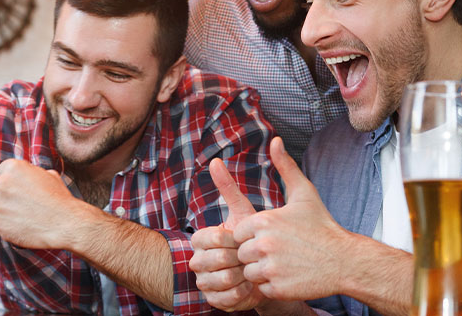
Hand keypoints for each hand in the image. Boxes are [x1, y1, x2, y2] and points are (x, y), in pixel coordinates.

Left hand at [0, 159, 87, 249]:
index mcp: (13, 167)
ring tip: (27, 216)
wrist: (65, 223)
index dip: (13, 180)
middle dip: (9, 194)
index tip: (21, 188)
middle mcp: (1, 183)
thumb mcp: (50, 175)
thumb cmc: (59, 199)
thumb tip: (29, 175)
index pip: (3, 171)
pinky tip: (24, 225)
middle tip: (25, 203)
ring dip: (8, 210)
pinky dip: (8, 225)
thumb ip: (33, 173)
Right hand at [189, 157, 263, 311]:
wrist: (264, 270)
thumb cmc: (252, 239)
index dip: (232, 239)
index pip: (211, 237)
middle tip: (251, 256)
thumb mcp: (243, 213)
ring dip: (240, 276)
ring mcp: (203, 282)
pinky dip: (242, 292)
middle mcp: (196, 261)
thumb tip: (215, 160)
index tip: (245, 238)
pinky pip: (225, 298)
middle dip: (237, 258)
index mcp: (200, 238)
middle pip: (214, 260)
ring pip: (219, 280)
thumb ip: (228, 188)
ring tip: (252, 270)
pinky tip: (252, 285)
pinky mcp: (213, 301)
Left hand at [234, 137, 347, 300]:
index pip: (239, 233)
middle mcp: (263, 244)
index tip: (272, 237)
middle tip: (280, 253)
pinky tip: (289, 276)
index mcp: (263, 221)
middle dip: (256, 255)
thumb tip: (275, 140)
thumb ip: (285, 166)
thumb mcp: (304, 193)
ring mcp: (270, 268)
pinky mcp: (277, 288)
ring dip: (261, 271)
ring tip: (284, 264)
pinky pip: (261, 289)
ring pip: (248, 273)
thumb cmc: (322, 226)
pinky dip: (272, 285)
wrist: (344, 259)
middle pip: (242, 254)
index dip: (253, 237)